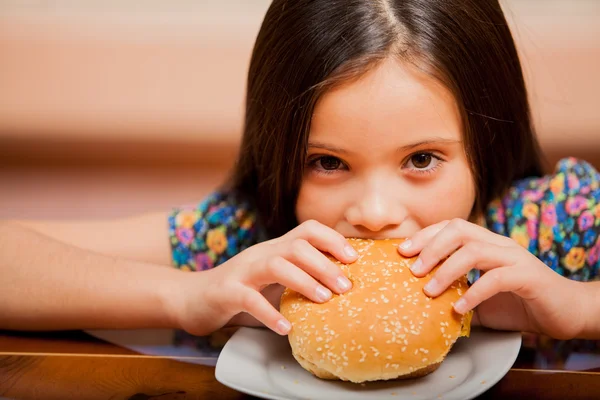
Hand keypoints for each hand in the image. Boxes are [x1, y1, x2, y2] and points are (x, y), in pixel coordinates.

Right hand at [174, 220, 356, 335]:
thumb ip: (299, 277)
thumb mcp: (273, 279)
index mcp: (274, 249)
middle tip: (346, 287)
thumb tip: (341, 286)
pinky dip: (270, 313)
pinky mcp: (226, 292)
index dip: (333, 240)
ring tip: (324, 300)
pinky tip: (286, 327)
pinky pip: (249, 300)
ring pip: (275, 265)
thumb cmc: (242, 292)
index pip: (307, 230)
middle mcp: (260, 254)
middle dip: (325, 264)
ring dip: (304, 281)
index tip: (354, 259)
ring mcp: (242, 271)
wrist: (193, 299)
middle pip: (296, 246)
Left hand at [397, 218, 585, 339]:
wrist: (564, 312)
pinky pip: (497, 278)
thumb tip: (418, 301)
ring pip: (474, 250)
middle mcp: (499, 244)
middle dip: (431, 247)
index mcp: (486, 243)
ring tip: (429, 291)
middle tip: (413, 270)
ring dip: (447, 270)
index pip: (451, 227)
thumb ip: (454, 293)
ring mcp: (515, 258)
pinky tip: (459, 309)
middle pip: (459, 229)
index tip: (402, 251)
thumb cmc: (517, 303)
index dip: (425, 235)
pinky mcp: (528, 277)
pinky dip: (473, 293)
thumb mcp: (477, 298)